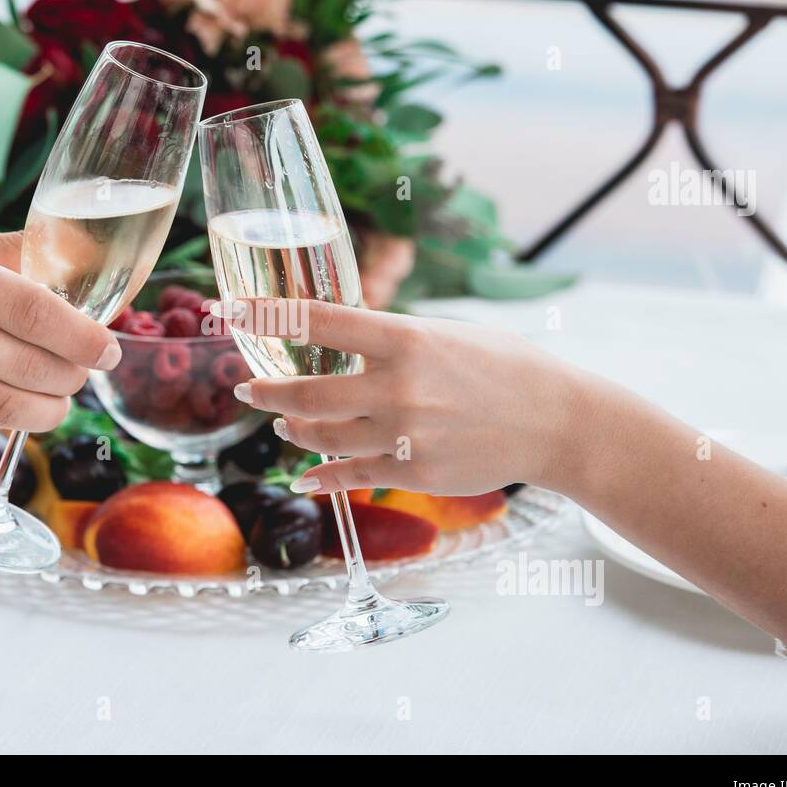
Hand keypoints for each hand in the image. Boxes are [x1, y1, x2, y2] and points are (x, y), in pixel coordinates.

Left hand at [228, 300, 585, 494]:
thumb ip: (391, 339)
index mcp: (404, 338)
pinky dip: (320, 475)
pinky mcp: (412, 472)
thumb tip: (341, 338)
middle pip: (304, 391)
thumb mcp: (445, 333)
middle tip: (246, 389)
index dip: (265, 315)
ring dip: (291, 430)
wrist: (556, 420)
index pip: (317, 320)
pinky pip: (349, 475)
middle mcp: (397, 386)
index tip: (230, 311)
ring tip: (283, 424)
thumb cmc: (504, 366)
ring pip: (320, 437)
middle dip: (265, 391)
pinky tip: (305, 474)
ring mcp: (403, 435)